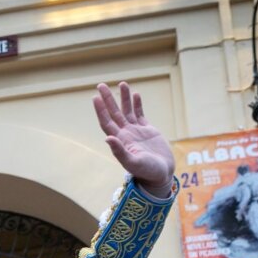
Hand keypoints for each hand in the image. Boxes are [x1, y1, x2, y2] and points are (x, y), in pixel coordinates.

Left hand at [93, 82, 174, 196]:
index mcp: (120, 141)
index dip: (100, 110)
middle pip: (114, 113)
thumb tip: (108, 138)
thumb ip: (120, 151)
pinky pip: (140, 114)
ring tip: (122, 83)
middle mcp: (125, 134)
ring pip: (127, 111)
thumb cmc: (147, 172)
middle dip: (107, 99)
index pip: (106, 122)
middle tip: (101, 85)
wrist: (162, 174)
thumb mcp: (133, 163)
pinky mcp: (148, 130)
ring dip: (124, 98)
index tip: (95, 97)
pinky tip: (135, 94)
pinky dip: (137, 104)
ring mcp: (136, 131)